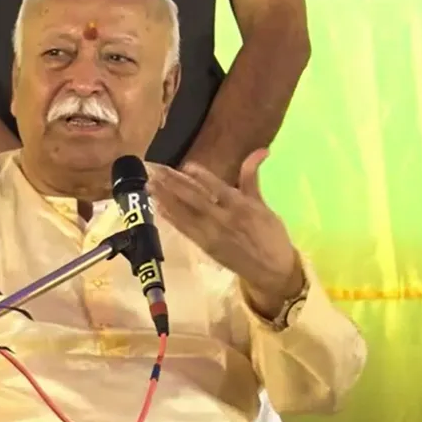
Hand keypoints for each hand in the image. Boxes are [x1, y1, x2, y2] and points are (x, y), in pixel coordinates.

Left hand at [148, 149, 301, 313]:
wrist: (272, 271)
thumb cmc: (271, 235)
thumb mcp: (264, 205)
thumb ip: (252, 178)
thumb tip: (261, 150)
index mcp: (241, 207)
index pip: (218, 188)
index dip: (201, 177)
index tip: (186, 165)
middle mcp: (222, 219)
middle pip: (194, 199)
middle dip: (173, 184)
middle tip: (154, 170)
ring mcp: (211, 234)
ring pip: (184, 213)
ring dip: (165, 198)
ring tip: (150, 185)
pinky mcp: (204, 246)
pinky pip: (184, 229)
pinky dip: (171, 218)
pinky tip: (158, 207)